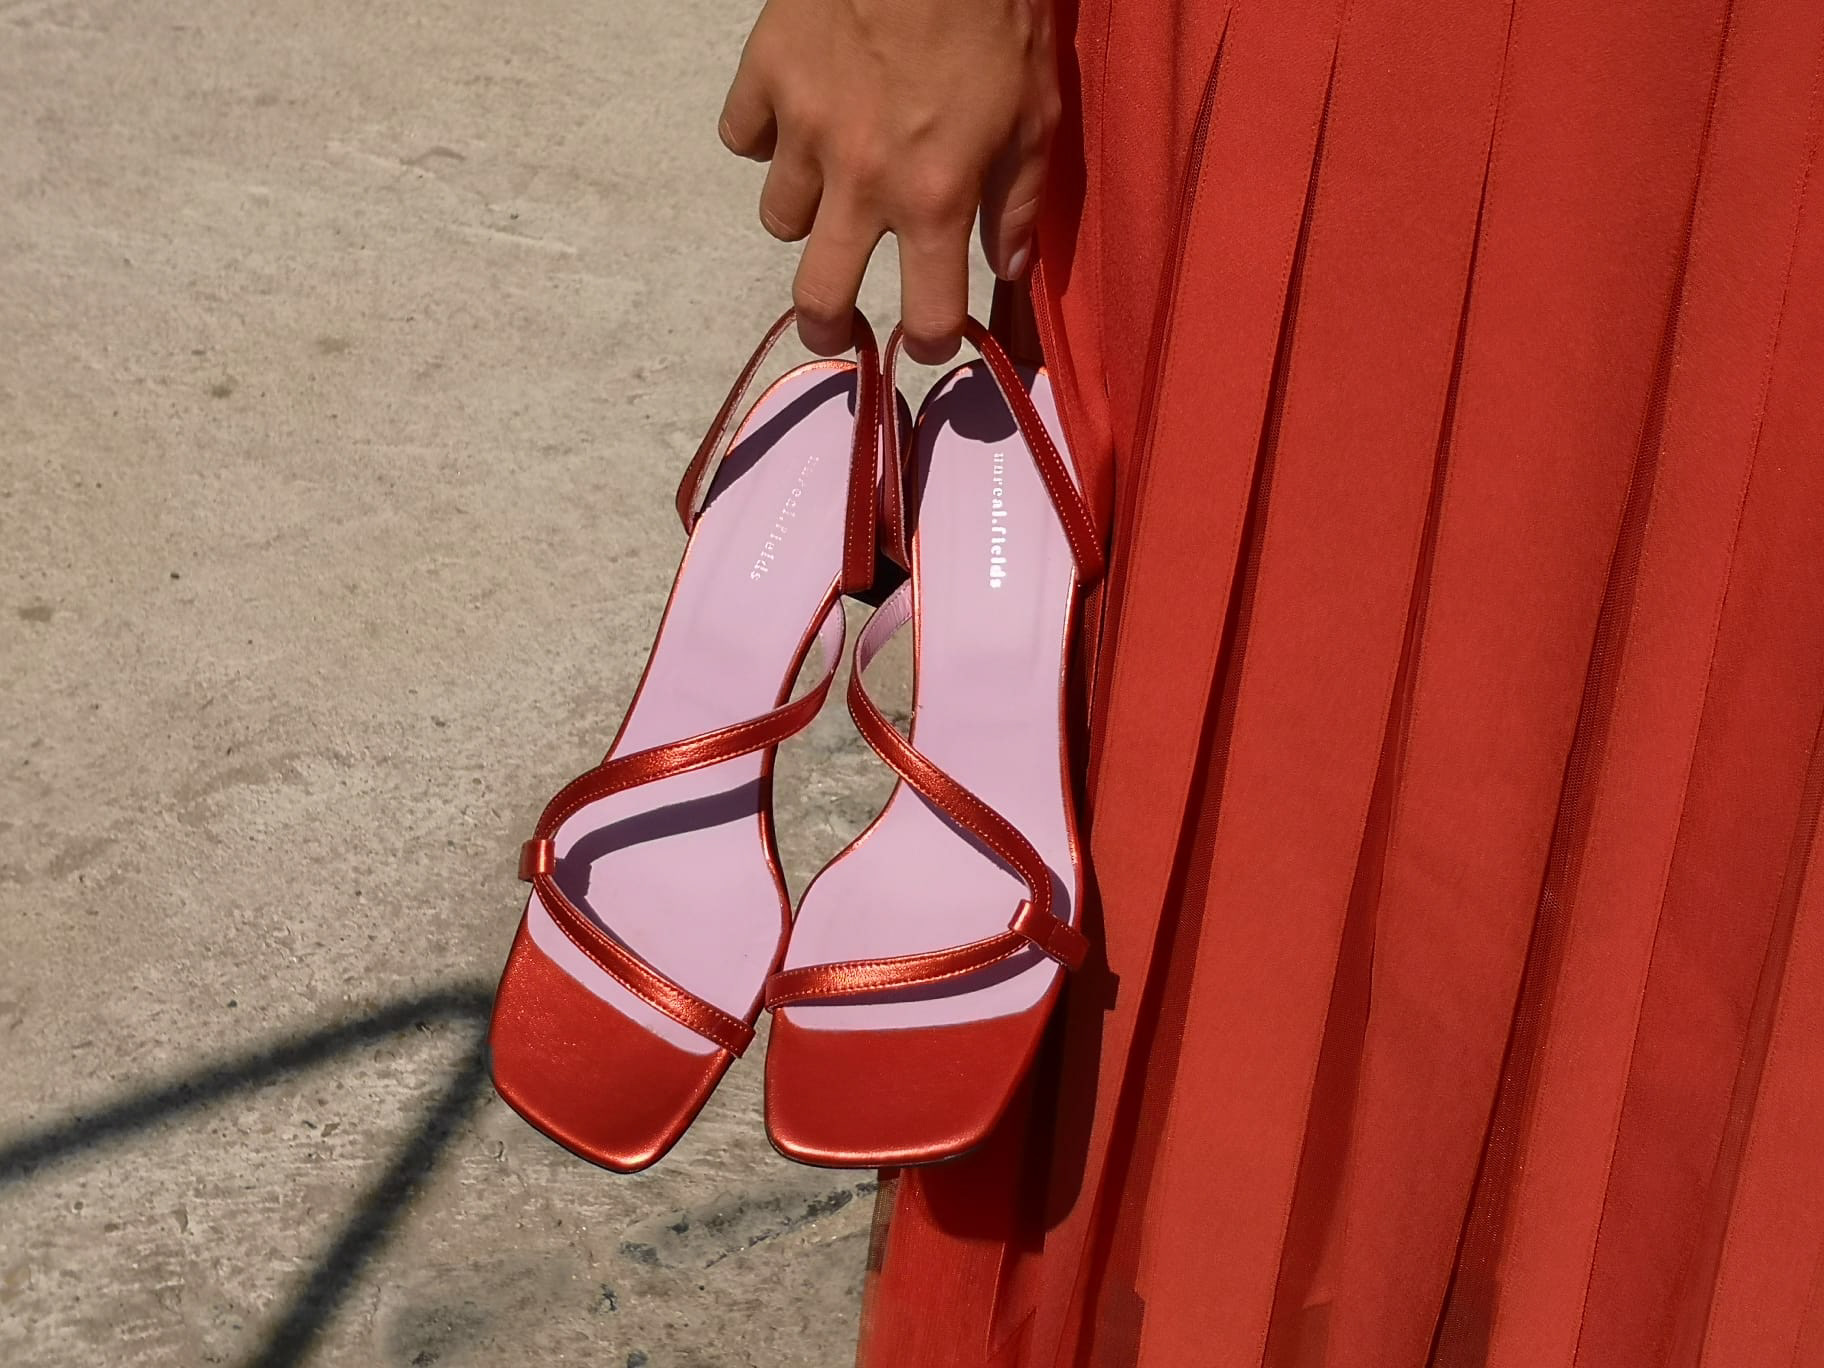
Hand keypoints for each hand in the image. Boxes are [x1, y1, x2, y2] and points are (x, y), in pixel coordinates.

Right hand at [719, 0, 1058, 363]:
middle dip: (825, 327)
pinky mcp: (764, 77)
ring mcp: (804, 130)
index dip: (932, 342)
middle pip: (819, 297)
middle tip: (833, 324)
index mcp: (935, 196)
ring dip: (807, 211)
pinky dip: (765, 137)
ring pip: (780, 218)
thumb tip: (1007, 273)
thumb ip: (1018, 203)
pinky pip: (743, 137)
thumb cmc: (998, 14)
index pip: (926, 315)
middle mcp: (862, 180)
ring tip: (833, 179)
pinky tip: (796, 116)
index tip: (932, 338)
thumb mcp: (1036, 114)